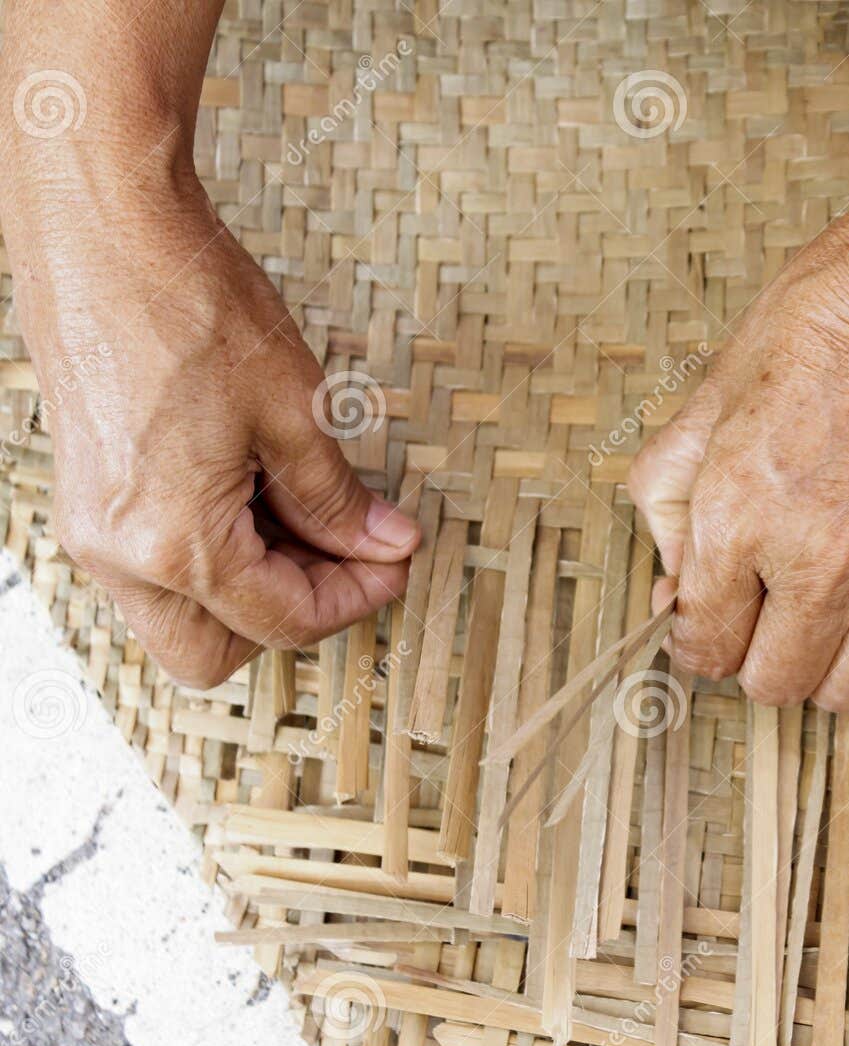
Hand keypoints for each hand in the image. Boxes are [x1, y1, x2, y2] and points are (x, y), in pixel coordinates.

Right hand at [7, 173, 418, 687]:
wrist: (101, 227)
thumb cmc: (186, 301)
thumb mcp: (293, 409)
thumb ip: (338, 498)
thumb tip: (382, 544)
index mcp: (173, 543)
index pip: (284, 621)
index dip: (357, 598)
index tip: (394, 561)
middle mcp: (118, 552)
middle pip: (216, 650)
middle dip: (291, 614)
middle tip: (350, 554)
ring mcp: (94, 526)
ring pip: (181, 614)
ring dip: (253, 585)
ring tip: (309, 511)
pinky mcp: (90, 495)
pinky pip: (155, 564)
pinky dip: (215, 550)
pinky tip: (259, 490)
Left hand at [628, 195, 848, 711]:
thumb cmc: (823, 318)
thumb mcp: (709, 391)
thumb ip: (670, 494)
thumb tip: (673, 575)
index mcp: (737, 515)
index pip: (703, 645)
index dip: (696, 638)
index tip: (709, 619)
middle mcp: (815, 558)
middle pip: (773, 684)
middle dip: (755, 658)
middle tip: (762, 614)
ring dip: (829, 665)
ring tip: (827, 616)